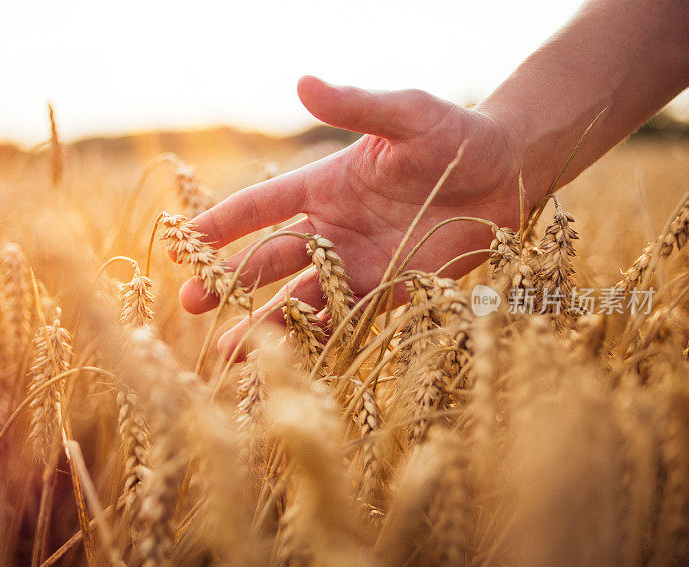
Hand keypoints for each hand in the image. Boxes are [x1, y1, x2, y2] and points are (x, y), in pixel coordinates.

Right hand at [178, 76, 526, 354]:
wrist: (506, 174)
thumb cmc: (454, 134)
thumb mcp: (405, 114)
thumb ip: (356, 106)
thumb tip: (302, 82)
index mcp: (324, 185)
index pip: (260, 206)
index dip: (221, 223)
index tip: (181, 242)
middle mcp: (332, 229)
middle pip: (269, 259)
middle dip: (228, 280)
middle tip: (190, 301)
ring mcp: (356, 265)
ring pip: (299, 299)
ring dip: (264, 323)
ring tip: (226, 349)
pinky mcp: (388, 292)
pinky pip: (344, 320)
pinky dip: (316, 340)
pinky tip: (288, 362)